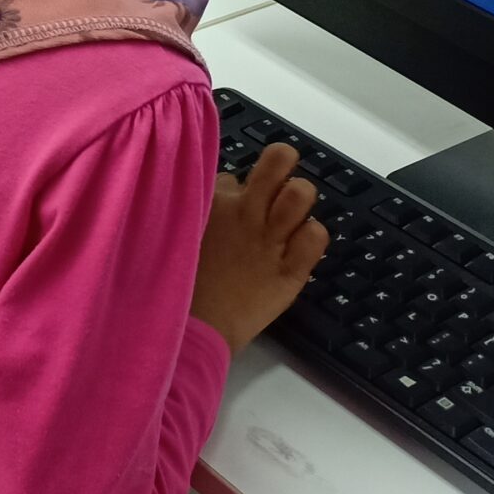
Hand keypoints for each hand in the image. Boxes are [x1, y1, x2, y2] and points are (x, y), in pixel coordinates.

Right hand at [191, 142, 328, 355]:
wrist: (192, 333)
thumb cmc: (177, 287)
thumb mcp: (176, 238)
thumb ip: (194, 215)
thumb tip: (212, 201)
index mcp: (210, 202)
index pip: (231, 176)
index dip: (233, 191)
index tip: (228, 211)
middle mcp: (245, 213)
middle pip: (278, 160)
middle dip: (282, 161)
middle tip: (276, 183)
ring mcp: (270, 240)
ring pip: (302, 193)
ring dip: (298, 200)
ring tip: (289, 217)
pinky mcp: (291, 271)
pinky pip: (316, 236)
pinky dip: (311, 237)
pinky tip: (298, 248)